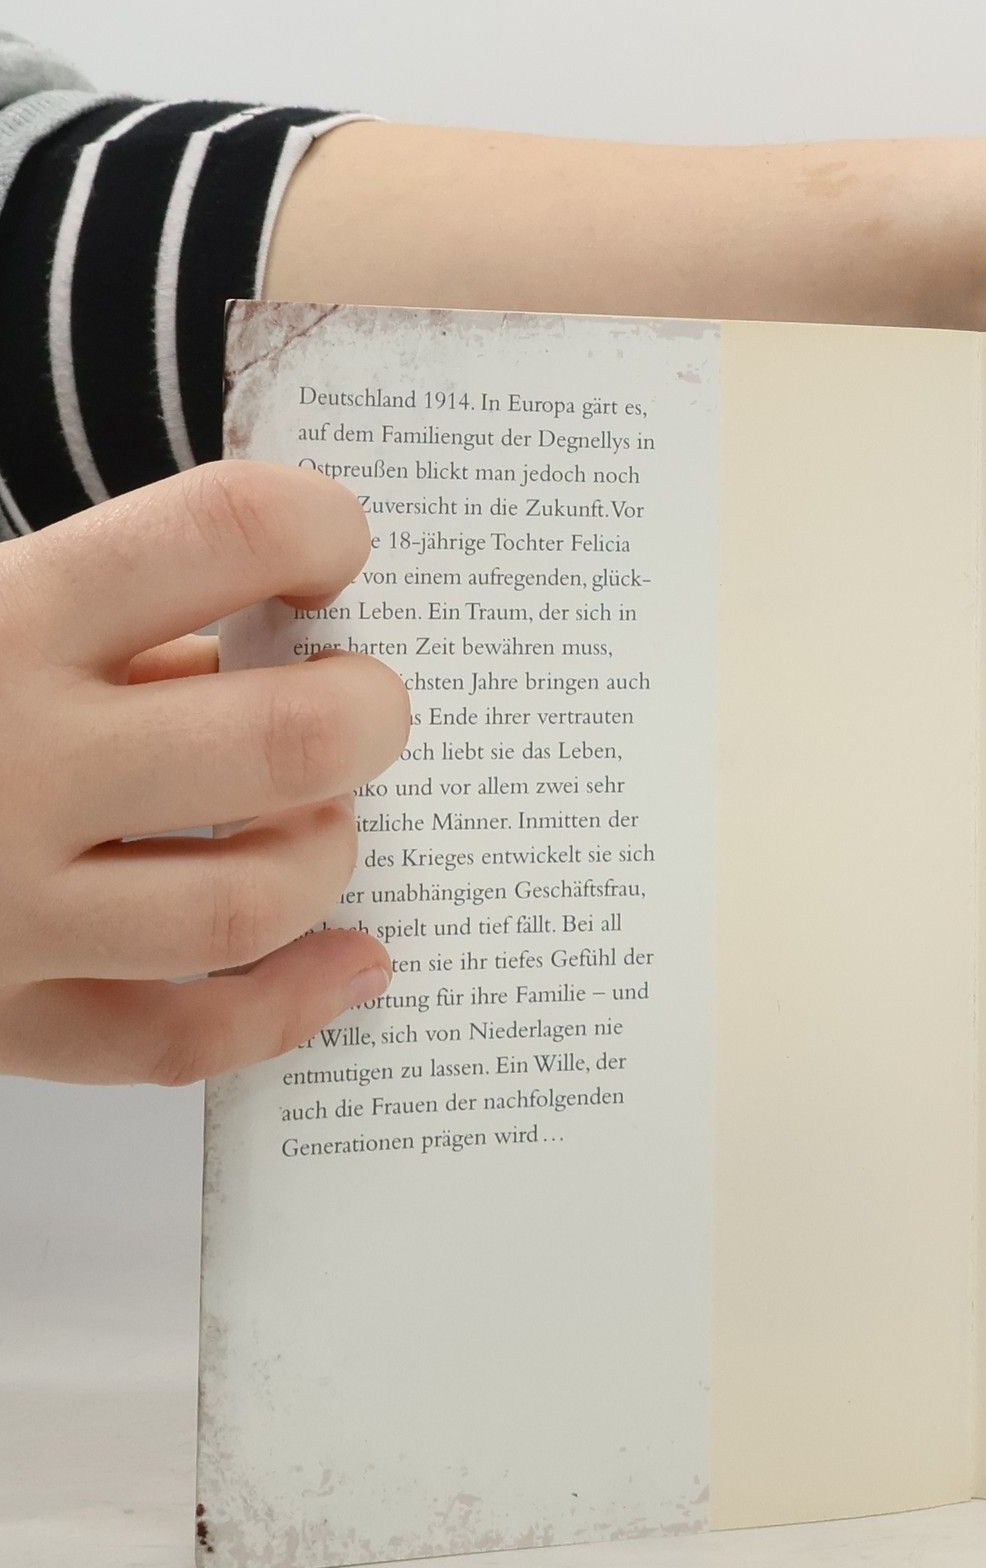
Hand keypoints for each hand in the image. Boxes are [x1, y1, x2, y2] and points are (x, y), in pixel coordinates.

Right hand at [0, 463, 409, 1083]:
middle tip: (368, 701)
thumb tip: (261, 653)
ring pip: (244, 903)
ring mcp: (1, 910)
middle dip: (367, 715)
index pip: (217, 535)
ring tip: (326, 821)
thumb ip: (101, 620)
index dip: (314, 528)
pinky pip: (175, 1039)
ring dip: (325, 857)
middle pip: (277, 745)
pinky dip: (289, 1006)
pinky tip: (353, 960)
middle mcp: (4, 766)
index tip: (334, 544)